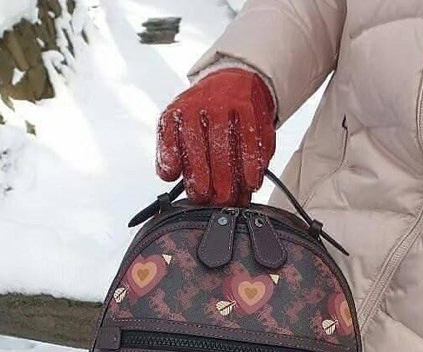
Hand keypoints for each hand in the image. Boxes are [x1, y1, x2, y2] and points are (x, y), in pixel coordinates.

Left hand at [156, 68, 275, 205]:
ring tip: (233, 196)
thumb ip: (170, 151)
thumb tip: (168, 175)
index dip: (178, 162)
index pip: (174, 136)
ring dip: (232, 174)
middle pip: (203, 143)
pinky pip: (253, 137)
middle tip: (212, 199)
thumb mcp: (179, 125)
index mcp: (180, 110)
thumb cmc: (204, 113)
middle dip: (208, 177)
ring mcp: (228, 104)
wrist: (233, 80)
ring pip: (229, 141)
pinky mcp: (250, 107)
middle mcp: (202, 104)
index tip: (186, 184)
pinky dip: (254, 162)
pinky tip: (253, 180)